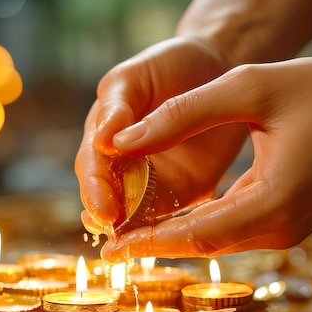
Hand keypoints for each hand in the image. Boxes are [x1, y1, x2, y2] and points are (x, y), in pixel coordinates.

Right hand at [75, 36, 246, 233]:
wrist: (220, 66)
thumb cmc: (173, 64)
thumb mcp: (139, 75)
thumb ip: (118, 104)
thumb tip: (101, 141)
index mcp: (104, 133)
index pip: (91, 166)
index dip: (94, 190)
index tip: (104, 210)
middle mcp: (121, 161)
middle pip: (105, 195)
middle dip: (106, 215)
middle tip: (114, 232)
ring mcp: (148, 179)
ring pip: (130, 212)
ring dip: (128, 231)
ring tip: (129, 247)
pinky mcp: (179, 191)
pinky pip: (164, 217)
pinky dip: (160, 232)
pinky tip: (163, 244)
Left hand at [101, 57, 311, 260]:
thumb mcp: (254, 87)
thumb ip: (185, 113)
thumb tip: (124, 141)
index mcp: (271, 202)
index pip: (195, 234)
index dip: (149, 243)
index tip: (110, 250)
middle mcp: (276, 230)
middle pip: (200, 245)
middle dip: (153, 245)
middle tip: (108, 247)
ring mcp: (283, 232)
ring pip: (214, 242)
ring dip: (171, 239)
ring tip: (128, 234)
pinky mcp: (285, 225)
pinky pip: (230, 233)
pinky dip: (195, 228)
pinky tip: (168, 221)